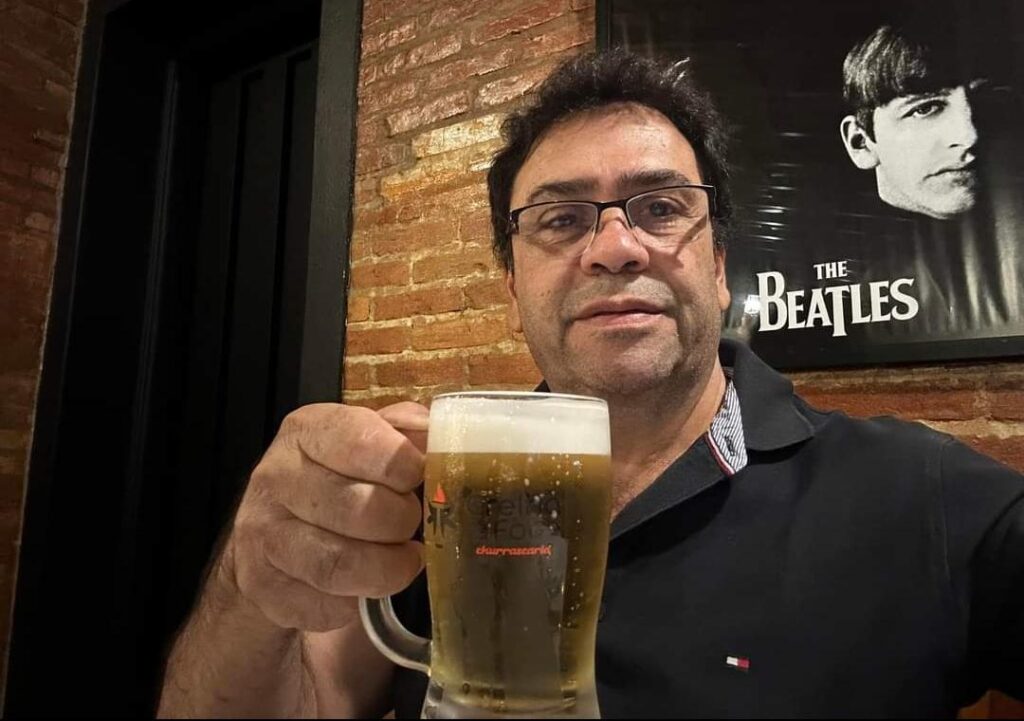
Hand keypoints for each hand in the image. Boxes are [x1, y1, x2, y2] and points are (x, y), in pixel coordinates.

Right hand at [219, 402, 427, 631]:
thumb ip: (406, 431)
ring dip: (387, 568)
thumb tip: (439, 437)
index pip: (361, 440)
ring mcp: (263, 534)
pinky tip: (365, 585)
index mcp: (307, 431)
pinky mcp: (262, 585)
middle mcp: (276, 477)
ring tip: (403, 559)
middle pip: (360, 508)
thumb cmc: (337, 480)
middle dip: (402, 521)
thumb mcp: (368, 440)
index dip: (404, 464)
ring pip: (340, 564)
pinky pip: (324, 605)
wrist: (273, 535)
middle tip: (411, 524)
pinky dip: (357, 603)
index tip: (419, 477)